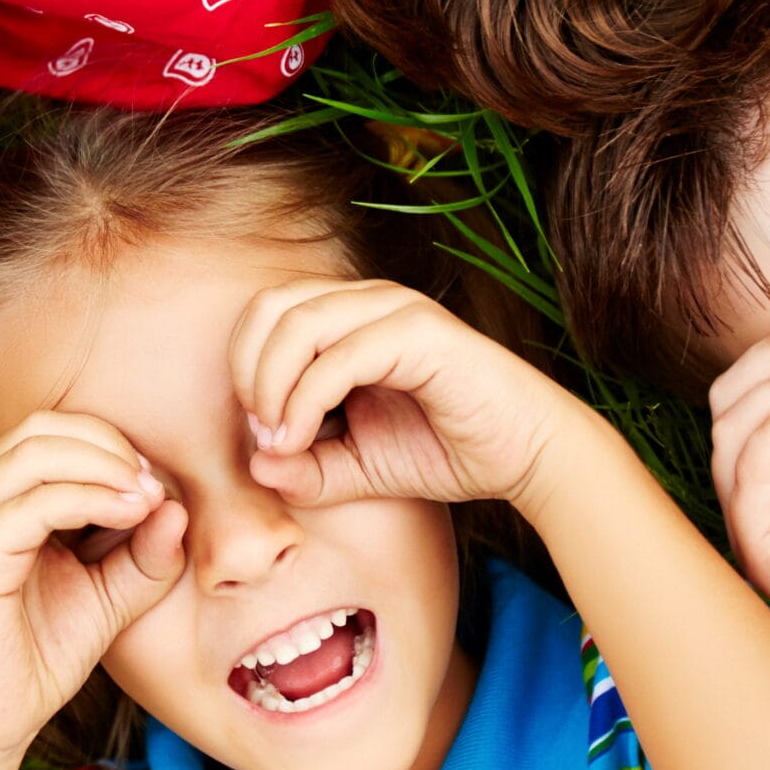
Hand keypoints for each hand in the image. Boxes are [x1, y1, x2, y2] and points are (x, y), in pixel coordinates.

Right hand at [0, 413, 188, 765]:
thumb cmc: (41, 656)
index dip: (112, 445)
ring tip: (146, 497)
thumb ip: (145, 556)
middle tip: (153, 483)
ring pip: (36, 451)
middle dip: (108, 443)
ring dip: (103, 464)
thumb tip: (177, 507)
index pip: (55, 432)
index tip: (158, 485)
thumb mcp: (111, 598)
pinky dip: (89, 497)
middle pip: (43, 427)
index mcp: (4, 501)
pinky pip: (34, 503)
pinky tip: (128, 514)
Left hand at [230, 278, 604, 513]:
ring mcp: (396, 310)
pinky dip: (305, 398)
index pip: (266, 313)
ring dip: (270, 384)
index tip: (258, 433)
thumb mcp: (358, 468)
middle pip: (271, 306)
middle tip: (261, 431)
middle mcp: (369, 301)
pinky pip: (340, 355)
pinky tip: (301, 439)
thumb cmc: (446, 451)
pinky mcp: (421, 333)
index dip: (242, 367)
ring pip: (298, 321)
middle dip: (246, 370)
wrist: (527, 456)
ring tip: (279, 438)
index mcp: (349, 317)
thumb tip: (255, 466)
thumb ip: (306, 468)